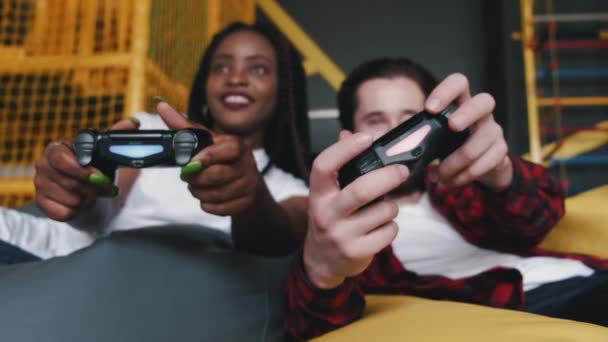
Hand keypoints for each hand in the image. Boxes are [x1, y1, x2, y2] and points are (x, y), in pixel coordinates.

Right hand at [34, 118, 138, 220]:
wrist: (93, 195)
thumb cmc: (97, 171)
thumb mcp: (107, 154)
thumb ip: (116, 137)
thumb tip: (133, 123)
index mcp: (57, 148)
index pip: (60, 158)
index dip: (82, 170)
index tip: (101, 177)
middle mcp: (44, 164)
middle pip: (68, 181)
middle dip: (92, 188)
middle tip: (103, 186)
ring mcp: (40, 184)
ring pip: (69, 199)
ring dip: (87, 200)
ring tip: (90, 194)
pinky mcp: (41, 203)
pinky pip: (64, 212)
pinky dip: (77, 211)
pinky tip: (79, 204)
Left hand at [156, 102, 261, 215]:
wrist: (246, 184)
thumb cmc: (221, 159)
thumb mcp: (205, 141)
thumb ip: (184, 127)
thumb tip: (162, 106)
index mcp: (236, 145)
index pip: (227, 150)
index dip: (207, 157)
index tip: (190, 162)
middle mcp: (247, 164)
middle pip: (217, 175)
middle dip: (195, 179)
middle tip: (187, 176)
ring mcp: (249, 184)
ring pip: (216, 194)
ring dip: (199, 192)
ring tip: (197, 186)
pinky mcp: (246, 202)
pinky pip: (220, 208)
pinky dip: (208, 205)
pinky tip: (207, 198)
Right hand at [302, 130, 408, 288]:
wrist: (322, 261)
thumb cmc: (331, 219)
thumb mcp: (328, 194)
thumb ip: (339, 165)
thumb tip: (349, 134)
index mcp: (318, 194)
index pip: (324, 166)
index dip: (345, 149)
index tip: (366, 138)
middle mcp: (326, 214)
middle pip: (362, 189)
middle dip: (388, 176)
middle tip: (402, 171)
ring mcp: (341, 235)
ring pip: (383, 211)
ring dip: (392, 207)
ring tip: (384, 209)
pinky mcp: (357, 252)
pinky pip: (389, 231)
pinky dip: (392, 226)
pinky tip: (381, 228)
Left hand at [425, 73, 512, 190]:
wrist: (479, 165)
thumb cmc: (450, 145)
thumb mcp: (435, 137)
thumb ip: (422, 136)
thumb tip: (397, 148)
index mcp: (461, 103)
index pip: (459, 83)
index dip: (446, 91)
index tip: (430, 108)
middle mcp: (481, 113)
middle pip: (484, 101)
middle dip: (467, 113)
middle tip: (452, 126)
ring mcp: (494, 130)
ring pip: (482, 139)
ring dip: (457, 160)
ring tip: (438, 175)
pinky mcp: (500, 150)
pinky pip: (488, 161)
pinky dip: (465, 175)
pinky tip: (451, 181)